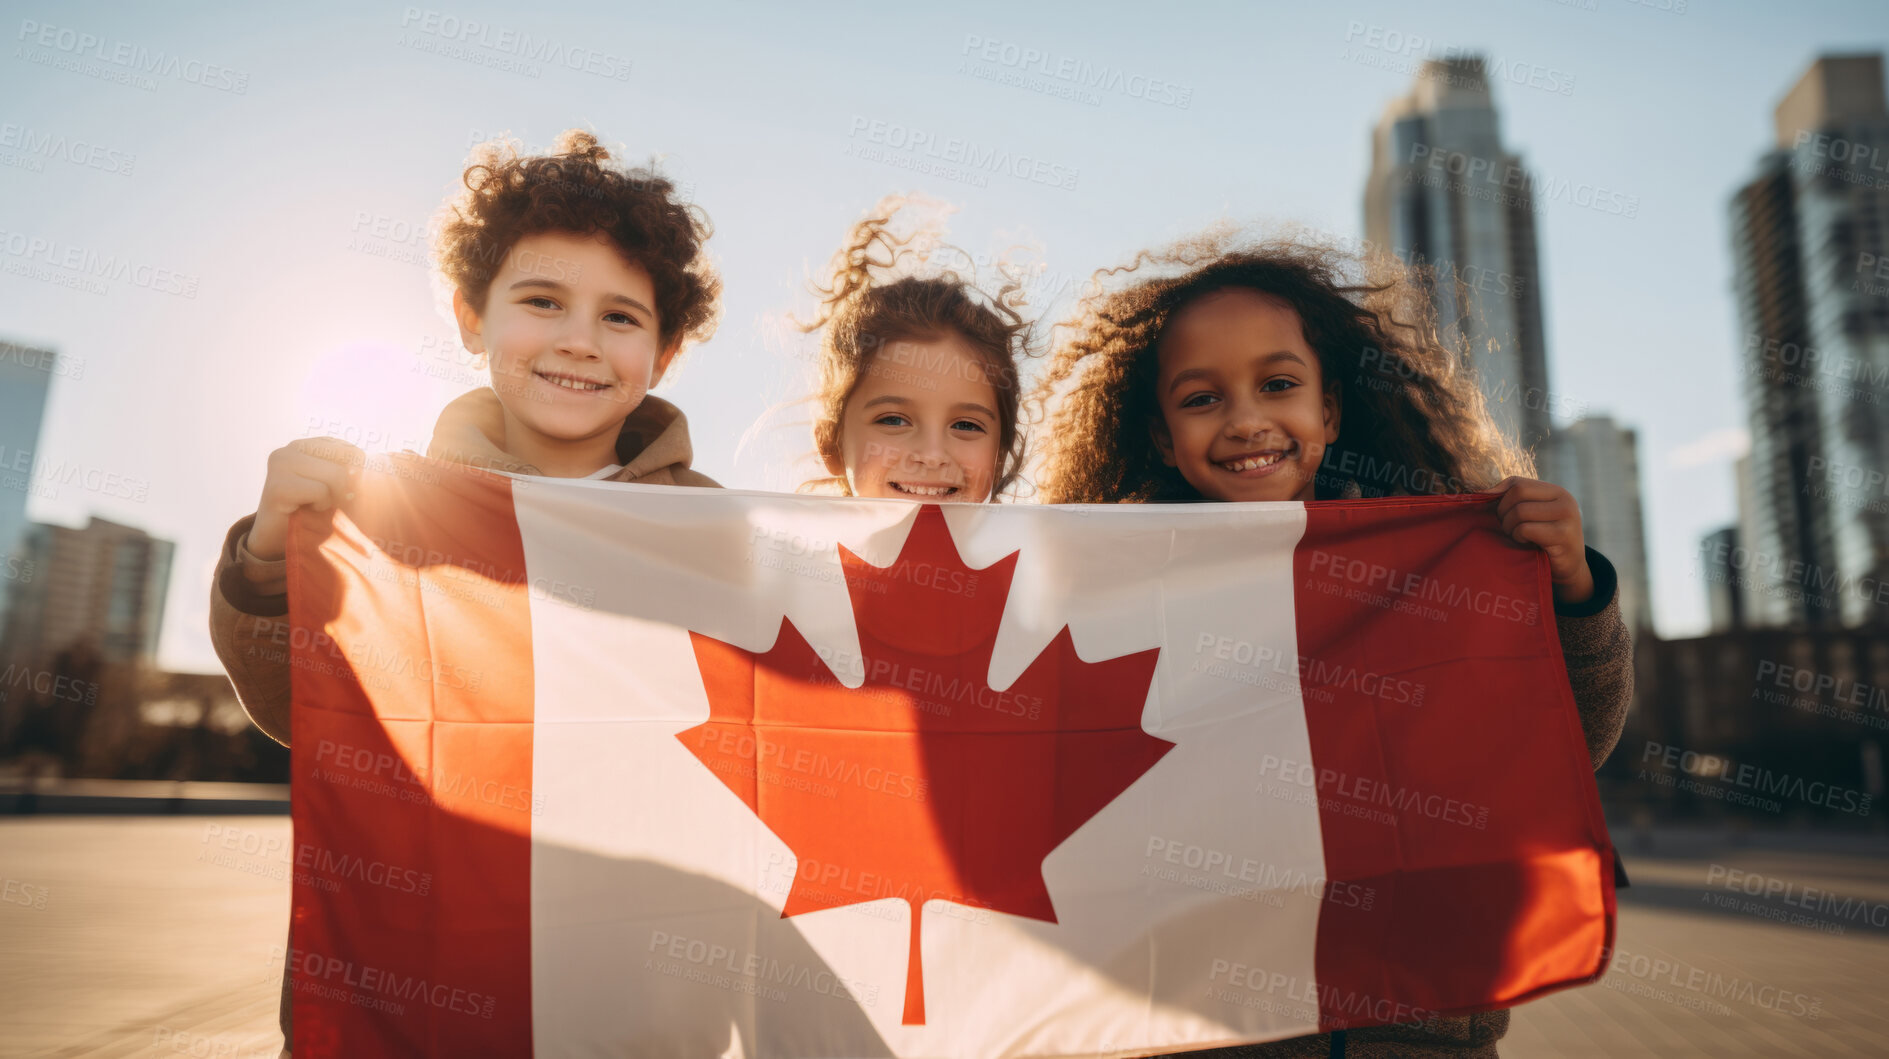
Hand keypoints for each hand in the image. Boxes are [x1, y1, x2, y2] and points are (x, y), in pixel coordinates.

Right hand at [247, 438, 364, 560]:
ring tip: (315, 506)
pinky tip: (304, 511)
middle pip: (347, 461)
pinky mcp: (277, 486)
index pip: (351, 450)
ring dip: (333, 498)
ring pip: (336, 475)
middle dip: (346, 487)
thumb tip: (378, 465)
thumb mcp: (338, 486)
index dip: (355, 475)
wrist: (278, 541)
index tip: (338, 493)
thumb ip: (355, 471)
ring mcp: (281, 464)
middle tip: (328, 502)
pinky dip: (320, 506)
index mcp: (308, 445)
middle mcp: (291, 449)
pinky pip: (321, 492)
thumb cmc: (314, 513)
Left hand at [1493, 476, 1592, 605]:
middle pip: (1517, 494)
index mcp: (1556, 492)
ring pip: (1520, 511)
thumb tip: (1480, 492)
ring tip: (1518, 537)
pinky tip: (1526, 544)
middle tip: (1508, 528)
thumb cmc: (1542, 540)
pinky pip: (1526, 529)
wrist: (1567, 569)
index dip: (1500, 497)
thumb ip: (1513, 500)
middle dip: (1504, 512)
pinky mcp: (1563, 535)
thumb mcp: (1532, 515)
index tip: (1497, 514)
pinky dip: (1519, 537)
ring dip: (1510, 527)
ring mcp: (1567, 517)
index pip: (1518, 483)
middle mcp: (1565, 500)